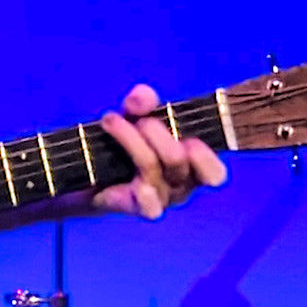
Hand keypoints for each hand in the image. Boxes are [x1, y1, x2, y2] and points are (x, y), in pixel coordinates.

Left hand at [93, 83, 227, 219]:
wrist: (92, 170)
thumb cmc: (127, 140)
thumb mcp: (136, 114)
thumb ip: (143, 101)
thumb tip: (142, 99)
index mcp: (192, 165)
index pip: (214, 172)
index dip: (204, 156)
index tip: (187, 139)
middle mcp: (180, 185)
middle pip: (176, 160)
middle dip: (156, 132)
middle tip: (139, 120)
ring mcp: (159, 198)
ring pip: (151, 168)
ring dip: (130, 139)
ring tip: (111, 120)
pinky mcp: (135, 207)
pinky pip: (149, 207)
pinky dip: (145, 195)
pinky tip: (137, 186)